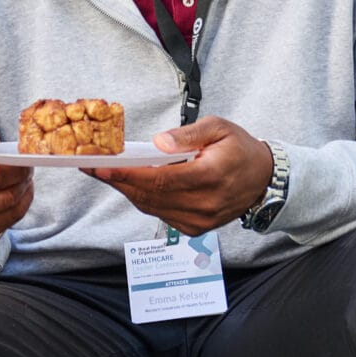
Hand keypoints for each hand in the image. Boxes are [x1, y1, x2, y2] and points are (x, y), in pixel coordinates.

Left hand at [86, 117, 272, 235]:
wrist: (263, 180)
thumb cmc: (240, 150)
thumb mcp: (219, 127)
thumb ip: (187, 134)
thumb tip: (158, 142)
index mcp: (211, 175)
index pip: (160, 178)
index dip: (127, 174)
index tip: (101, 166)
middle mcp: (204, 203)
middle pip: (149, 195)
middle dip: (117, 180)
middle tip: (92, 167)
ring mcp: (199, 220)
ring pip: (151, 206)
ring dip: (127, 190)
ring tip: (106, 172)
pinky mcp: (194, 228)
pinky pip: (159, 214)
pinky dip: (143, 199)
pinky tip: (132, 184)